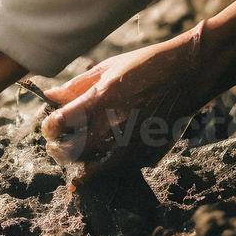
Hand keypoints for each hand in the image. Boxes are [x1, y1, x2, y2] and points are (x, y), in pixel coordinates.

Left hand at [41, 0, 235, 175]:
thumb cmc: (143, 66)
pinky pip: (115, 169)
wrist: (186, 76)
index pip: (57, 127)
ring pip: (90, 168)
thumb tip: (50, 97)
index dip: (48, 128)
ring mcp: (129, 146)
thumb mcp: (105, 69)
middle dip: (59, 148)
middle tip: (59, 141)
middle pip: (69, 153)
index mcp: (98, 102)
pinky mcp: (144, 157)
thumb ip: (75, 88)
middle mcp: (111, 128)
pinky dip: (104, 164)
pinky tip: (105, 151)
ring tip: (80, 148)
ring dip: (80, 160)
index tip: (51, 124)